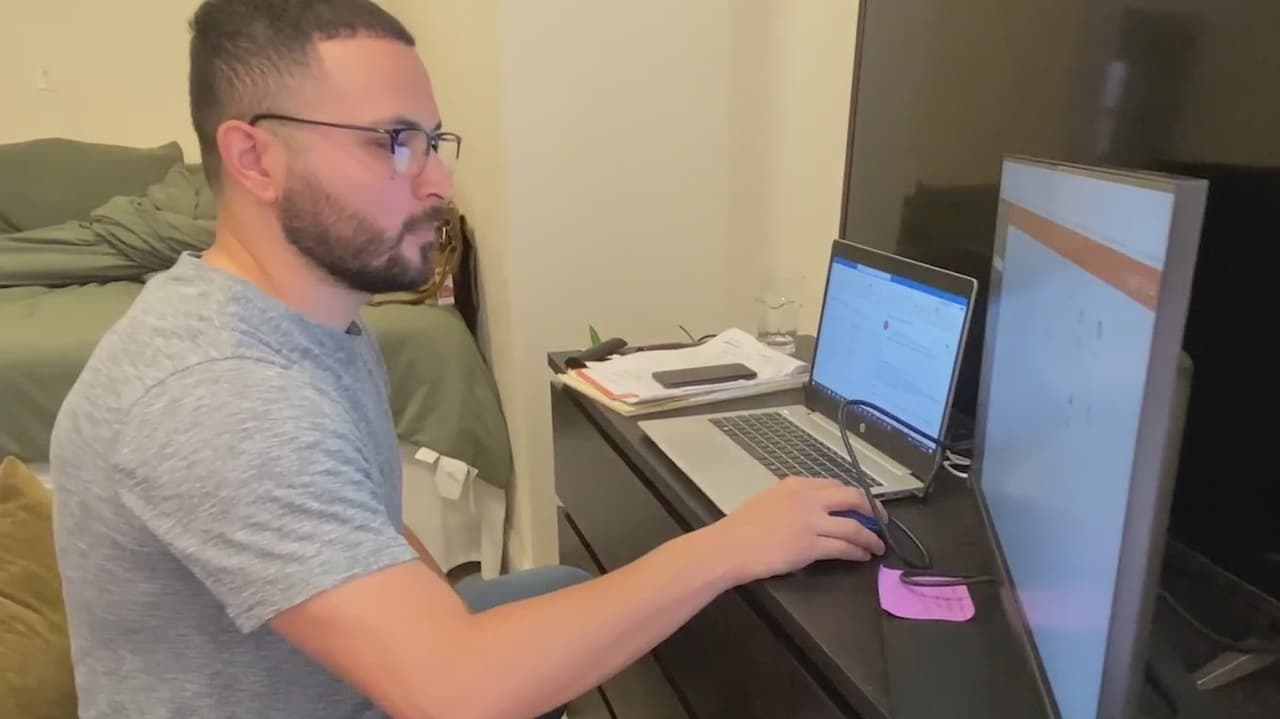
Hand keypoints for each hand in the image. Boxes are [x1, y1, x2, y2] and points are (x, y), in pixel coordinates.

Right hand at [708, 476, 886, 584]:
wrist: (730, 546)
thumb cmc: (741, 528)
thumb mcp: (768, 501)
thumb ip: (792, 502)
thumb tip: (810, 514)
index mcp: (795, 484)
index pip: (834, 485)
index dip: (853, 496)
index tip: (861, 504)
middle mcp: (808, 498)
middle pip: (852, 498)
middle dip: (872, 509)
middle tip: (882, 519)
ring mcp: (812, 521)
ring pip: (854, 525)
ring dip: (870, 536)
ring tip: (877, 545)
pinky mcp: (812, 544)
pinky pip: (844, 546)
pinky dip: (858, 551)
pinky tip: (863, 556)